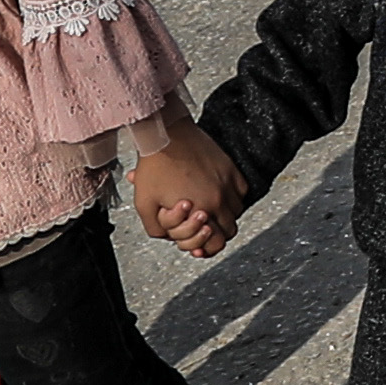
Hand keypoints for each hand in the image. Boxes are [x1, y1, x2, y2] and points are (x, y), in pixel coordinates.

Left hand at [128, 117, 244, 256]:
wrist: (165, 135)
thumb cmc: (153, 167)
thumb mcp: (144, 204)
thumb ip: (156, 229)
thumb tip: (168, 237)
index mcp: (200, 211)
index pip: (216, 243)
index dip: (207, 249)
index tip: (199, 248)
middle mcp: (219, 199)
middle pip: (230, 231)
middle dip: (216, 234)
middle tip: (204, 229)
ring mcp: (228, 183)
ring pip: (237, 212)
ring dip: (225, 215)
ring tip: (210, 211)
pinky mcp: (231, 169)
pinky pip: (241, 191)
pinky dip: (233, 197)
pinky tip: (219, 193)